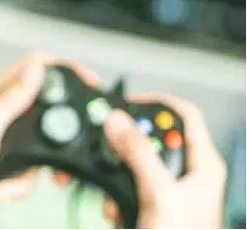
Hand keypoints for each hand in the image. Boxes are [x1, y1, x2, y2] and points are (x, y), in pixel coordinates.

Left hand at [0, 52, 98, 202]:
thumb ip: (10, 98)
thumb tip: (35, 68)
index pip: (35, 66)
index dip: (63, 68)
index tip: (87, 80)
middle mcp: (1, 111)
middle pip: (46, 107)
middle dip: (58, 132)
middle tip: (69, 146)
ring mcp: (4, 135)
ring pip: (41, 144)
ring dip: (34, 170)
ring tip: (17, 180)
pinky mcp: (5, 159)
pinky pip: (29, 168)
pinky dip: (19, 184)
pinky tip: (2, 188)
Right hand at [103, 94, 226, 228]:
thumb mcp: (158, 193)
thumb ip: (137, 154)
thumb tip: (118, 121)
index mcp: (202, 164)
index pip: (183, 115)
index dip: (156, 102)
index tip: (127, 103)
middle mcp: (186, 172)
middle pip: (152, 138)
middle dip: (127, 147)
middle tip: (111, 150)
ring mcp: (167, 189)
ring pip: (134, 162)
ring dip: (118, 174)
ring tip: (115, 189)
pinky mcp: (150, 203)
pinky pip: (126, 184)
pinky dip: (115, 195)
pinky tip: (116, 210)